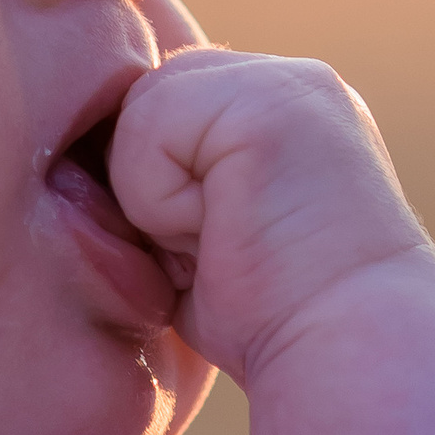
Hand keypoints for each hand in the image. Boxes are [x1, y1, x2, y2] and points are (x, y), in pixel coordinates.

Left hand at [107, 48, 434, 387]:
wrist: (349, 354)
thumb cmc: (272, 323)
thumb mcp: (209, 228)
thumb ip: (175, 171)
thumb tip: (86, 159)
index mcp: (279, 107)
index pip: (160, 104)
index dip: (148, 184)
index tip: (211, 248)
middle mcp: (287, 80)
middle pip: (139, 97)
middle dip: (146, 187)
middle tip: (214, 249)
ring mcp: (282, 80)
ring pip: (137, 110)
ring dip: (152, 198)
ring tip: (220, 242)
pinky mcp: (264, 99)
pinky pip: (144, 131)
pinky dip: (159, 202)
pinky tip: (221, 235)